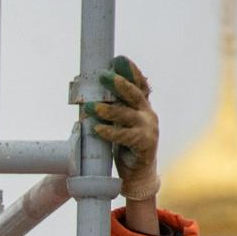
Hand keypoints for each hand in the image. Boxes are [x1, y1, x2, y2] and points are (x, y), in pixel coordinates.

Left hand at [85, 55, 158, 201]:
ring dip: (108, 110)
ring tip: (92, 107)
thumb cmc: (125, 148)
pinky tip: (97, 129)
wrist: (138, 175)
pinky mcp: (145, 144)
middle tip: (103, 76)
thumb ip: (111, 113)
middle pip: (134, 95)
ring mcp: (149, 129)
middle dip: (118, 84)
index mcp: (143, 108)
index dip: (131, 72)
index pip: (139, 86)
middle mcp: (148, 115)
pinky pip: (125, 136)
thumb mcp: (119, 125)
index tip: (119, 59)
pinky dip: (110, 132)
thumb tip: (88, 101)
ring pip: (127, 115)